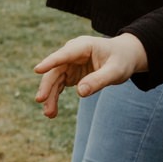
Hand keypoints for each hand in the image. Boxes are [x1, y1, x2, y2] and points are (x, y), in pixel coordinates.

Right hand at [32, 31, 148, 117]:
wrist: (125, 57)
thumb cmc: (122, 60)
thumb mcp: (116, 71)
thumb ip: (99, 80)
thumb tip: (80, 92)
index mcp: (83, 46)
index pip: (64, 55)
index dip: (50, 62)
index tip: (37, 70)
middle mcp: (72, 53)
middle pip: (55, 70)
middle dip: (48, 86)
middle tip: (41, 101)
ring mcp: (69, 63)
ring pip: (54, 80)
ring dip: (50, 96)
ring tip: (49, 114)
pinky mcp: (70, 73)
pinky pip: (58, 86)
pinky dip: (55, 97)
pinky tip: (52, 111)